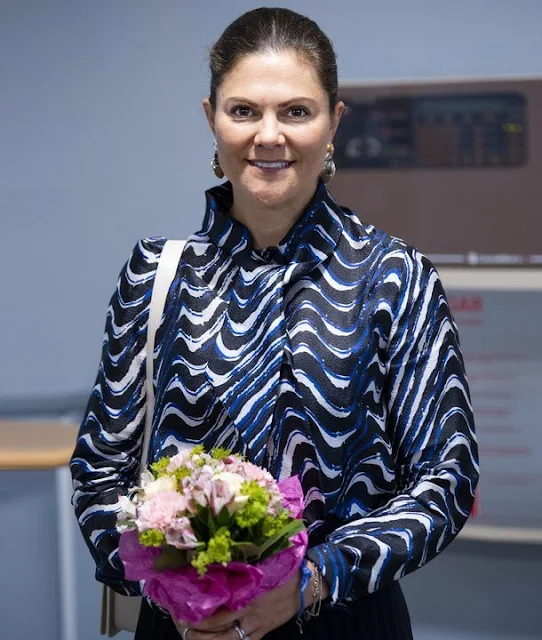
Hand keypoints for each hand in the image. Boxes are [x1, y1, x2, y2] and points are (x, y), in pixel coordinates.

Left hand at [174, 568, 302, 639]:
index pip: (219, 613)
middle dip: (199, 632)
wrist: (306, 586)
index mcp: (249, 598)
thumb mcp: (262, 567)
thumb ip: (242, 571)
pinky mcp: (263, 633)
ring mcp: (257, 627)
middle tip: (182, 626)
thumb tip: (219, 564)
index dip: (200, 615)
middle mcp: (250, 616)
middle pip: (220, 631)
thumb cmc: (283, 571)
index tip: (184, 609)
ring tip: (192, 636)